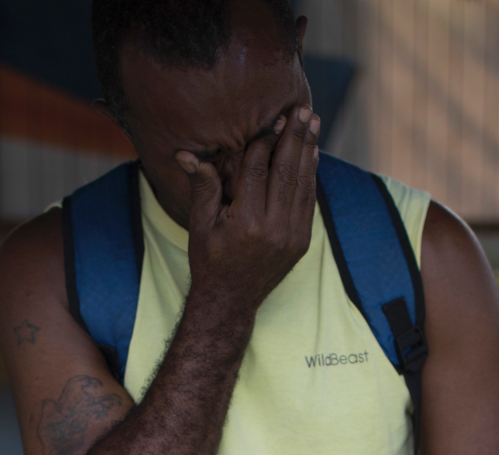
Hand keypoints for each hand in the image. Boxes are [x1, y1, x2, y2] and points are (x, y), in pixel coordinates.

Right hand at [174, 106, 320, 312]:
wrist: (231, 301)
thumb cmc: (209, 260)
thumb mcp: (200, 225)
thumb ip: (202, 187)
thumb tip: (185, 153)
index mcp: (246, 222)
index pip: (259, 169)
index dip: (266, 141)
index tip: (273, 116)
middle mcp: (273, 229)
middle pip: (286, 171)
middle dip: (295, 136)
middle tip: (302, 109)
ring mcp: (291, 236)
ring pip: (302, 183)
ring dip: (308, 150)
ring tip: (311, 122)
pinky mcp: (302, 242)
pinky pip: (308, 201)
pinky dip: (311, 175)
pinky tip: (312, 153)